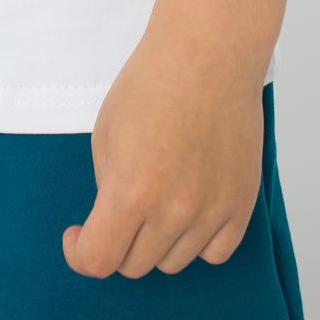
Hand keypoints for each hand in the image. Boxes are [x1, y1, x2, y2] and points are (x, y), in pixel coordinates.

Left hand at [62, 25, 265, 276]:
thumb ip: (106, 188)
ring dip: (157, 241)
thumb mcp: (104, 134)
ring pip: (173, 262)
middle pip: (134, 265)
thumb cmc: (153, 84)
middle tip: (120, 208)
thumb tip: (113, 223)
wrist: (207, 54)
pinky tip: (189, 211)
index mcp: (130, 191)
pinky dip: (197, 241)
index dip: (79, 254)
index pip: (97, 261)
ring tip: (158, 197)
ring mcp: (211, 211)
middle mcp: (173, 210)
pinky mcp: (241, 204)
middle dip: (118, 241)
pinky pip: (214, 253)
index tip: (78, 236)